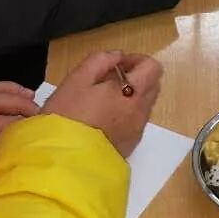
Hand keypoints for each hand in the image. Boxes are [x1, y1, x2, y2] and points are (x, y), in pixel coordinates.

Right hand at [45, 50, 161, 158]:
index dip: (136, 60)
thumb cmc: (69, 116)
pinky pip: (135, 122)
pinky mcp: (130, 145)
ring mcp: (137, 130)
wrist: (66, 160)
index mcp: (133, 92)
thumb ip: (100, 60)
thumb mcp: (77, 79)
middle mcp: (142, 111)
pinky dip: (125, 114)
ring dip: (129, 96)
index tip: (115, 65)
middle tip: (106, 80)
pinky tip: (101, 119)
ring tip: (101, 100)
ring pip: (143, 104)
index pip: (152, 67)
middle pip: (151, 85)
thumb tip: (117, 56)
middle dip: (134, 77)